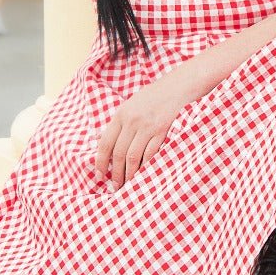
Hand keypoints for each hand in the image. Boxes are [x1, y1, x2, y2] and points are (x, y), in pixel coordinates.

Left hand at [95, 74, 194, 190]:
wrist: (176, 88)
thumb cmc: (152, 98)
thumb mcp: (129, 106)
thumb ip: (117, 124)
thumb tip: (98, 141)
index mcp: (120, 115)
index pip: (105, 143)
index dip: (100, 161)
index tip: (99, 175)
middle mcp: (131, 121)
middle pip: (118, 153)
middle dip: (115, 173)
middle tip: (115, 186)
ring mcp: (147, 126)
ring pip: (133, 157)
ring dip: (129, 174)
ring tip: (127, 185)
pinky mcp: (162, 131)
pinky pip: (150, 154)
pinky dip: (145, 166)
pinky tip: (143, 174)